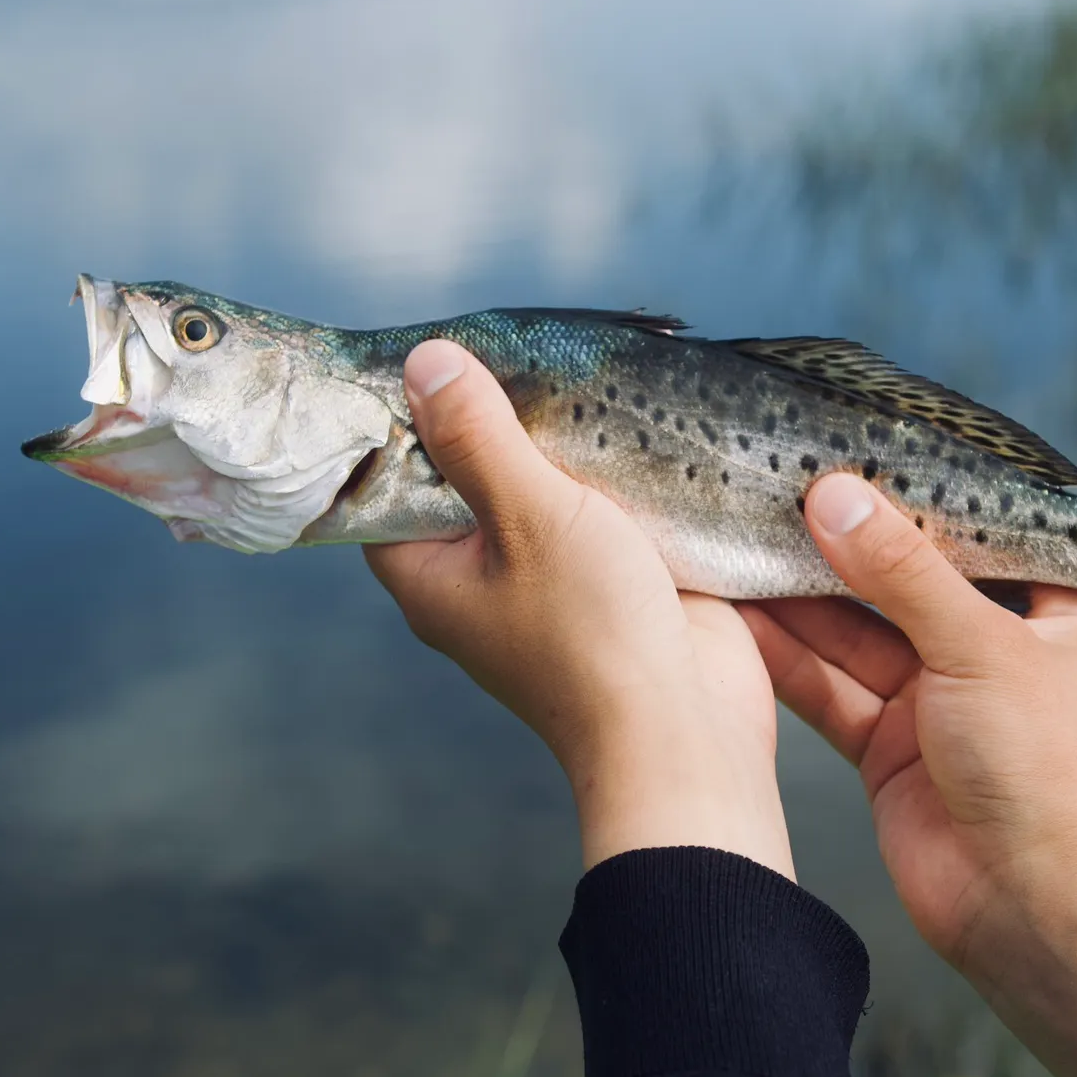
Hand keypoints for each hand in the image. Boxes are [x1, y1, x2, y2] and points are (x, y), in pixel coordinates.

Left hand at [366, 339, 792, 878]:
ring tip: (574, 368)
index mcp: (431, 574)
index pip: (389, 482)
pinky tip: (628, 420)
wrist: (687, 729)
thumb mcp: (530, 517)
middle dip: (497, 421)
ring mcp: (549, 583)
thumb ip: (479, 438)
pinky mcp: (612, 581)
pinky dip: (610, 473)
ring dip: (561, 446)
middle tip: (517, 347)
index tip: (436, 358)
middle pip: (471, 479)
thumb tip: (424, 363)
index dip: (404, 421)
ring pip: (541, 492)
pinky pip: (599, 513)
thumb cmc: (592, 632)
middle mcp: (480, 579)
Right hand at [743, 475, 1076, 1076]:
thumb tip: (836, 495)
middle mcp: (991, 648)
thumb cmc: (1045, 776)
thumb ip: (903, 569)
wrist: (1031, 916)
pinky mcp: (889, 745)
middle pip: (902, 578)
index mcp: (1049, 611)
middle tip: (771, 492)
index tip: (848, 451)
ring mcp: (936, 698)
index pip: (974, 531)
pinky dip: (787, 657)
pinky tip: (738, 616)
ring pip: (855, 632)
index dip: (912, 493)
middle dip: (839, 544)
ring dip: (800, 597)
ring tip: (738, 540)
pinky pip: (830, 686)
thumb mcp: (979, 647)